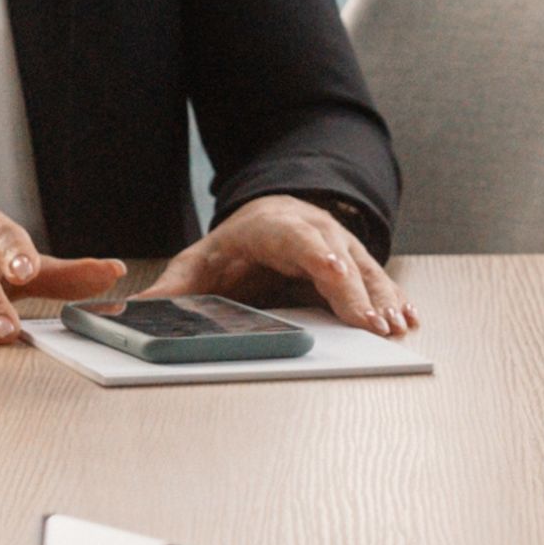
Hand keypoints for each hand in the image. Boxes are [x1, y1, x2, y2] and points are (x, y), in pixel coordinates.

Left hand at [146, 195, 416, 336]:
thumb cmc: (236, 247)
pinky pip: (378, 281)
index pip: (300, 240)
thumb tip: (135, 312)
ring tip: (394, 327)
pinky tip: (408, 318)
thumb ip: (173, 288)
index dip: (320, 258)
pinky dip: (394, 300)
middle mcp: (315, 233)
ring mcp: (340, 246)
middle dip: (357, 291)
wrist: (272, 217)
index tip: (335, 274)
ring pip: (366, 271)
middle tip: (372, 324)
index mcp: (275, 228)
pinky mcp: (356, 264)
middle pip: (340, 259)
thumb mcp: (199, 261)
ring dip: (382, 299)